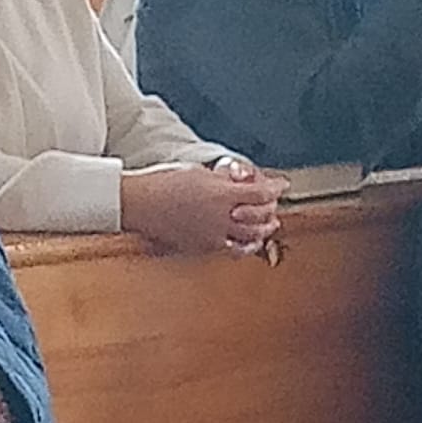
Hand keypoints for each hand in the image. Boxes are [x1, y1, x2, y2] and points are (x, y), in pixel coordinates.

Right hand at [120, 162, 287, 254]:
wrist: (139, 204)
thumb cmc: (163, 183)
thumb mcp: (198, 173)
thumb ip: (223, 179)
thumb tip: (240, 181)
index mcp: (221, 194)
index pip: (261, 193)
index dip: (276, 188)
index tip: (282, 184)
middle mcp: (221, 217)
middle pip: (260, 217)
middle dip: (271, 210)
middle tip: (274, 204)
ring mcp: (212, 235)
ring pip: (250, 238)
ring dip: (263, 231)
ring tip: (269, 226)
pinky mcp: (202, 247)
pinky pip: (231, 250)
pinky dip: (244, 246)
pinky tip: (247, 243)